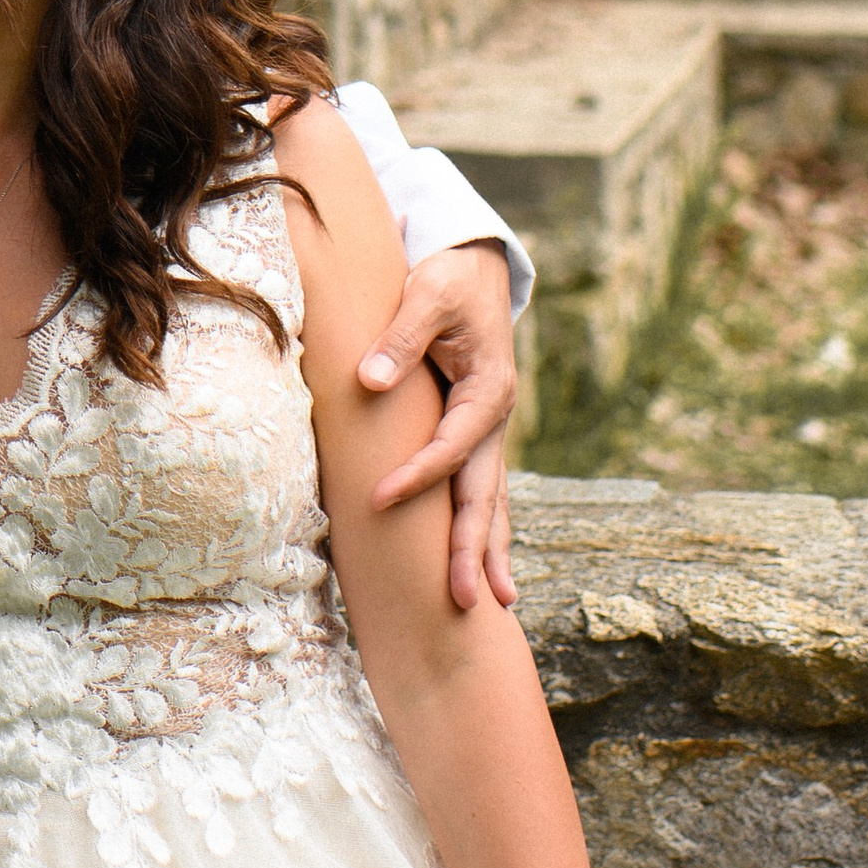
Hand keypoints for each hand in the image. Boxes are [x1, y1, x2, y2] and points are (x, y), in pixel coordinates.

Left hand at [359, 238, 517, 611]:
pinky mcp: (475, 432)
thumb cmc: (449, 278)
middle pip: (484, 493)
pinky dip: (484, 526)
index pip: (451, 448)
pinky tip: (484, 562)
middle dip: (475, 548)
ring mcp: (489, 431)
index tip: (380, 499)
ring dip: (490, 550)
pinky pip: (480, 487)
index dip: (417, 476)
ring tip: (495, 603)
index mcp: (489, 390)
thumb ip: (401, 336)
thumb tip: (371, 380)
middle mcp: (495, 419)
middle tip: (468, 601)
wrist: (477, 265)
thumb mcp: (427, 294)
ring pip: (491, 499)